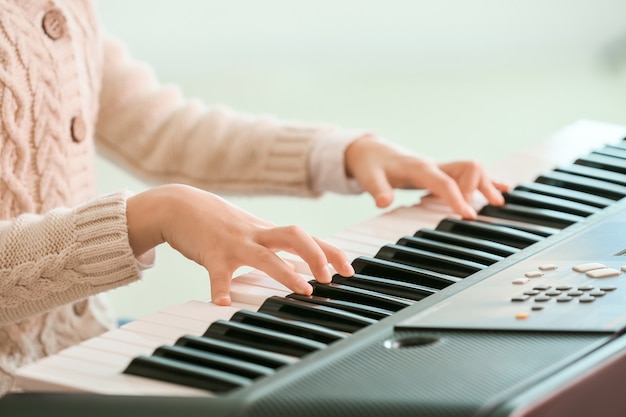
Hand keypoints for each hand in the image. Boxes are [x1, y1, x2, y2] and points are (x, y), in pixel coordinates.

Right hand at [126, 184, 354, 305]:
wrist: (180, 205)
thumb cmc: (220, 222)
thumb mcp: (251, 231)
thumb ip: (273, 245)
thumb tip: (297, 264)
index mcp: (268, 231)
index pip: (308, 237)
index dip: (331, 252)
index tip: (349, 271)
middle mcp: (257, 234)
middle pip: (294, 236)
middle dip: (317, 254)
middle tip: (329, 278)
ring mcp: (235, 243)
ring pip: (265, 256)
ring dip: (286, 273)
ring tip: (303, 291)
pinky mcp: (211, 253)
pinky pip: (217, 273)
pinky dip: (220, 288)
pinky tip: (222, 304)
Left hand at [344, 134, 508, 217]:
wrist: (370, 150)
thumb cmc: (370, 165)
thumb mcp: (369, 178)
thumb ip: (377, 190)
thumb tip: (383, 203)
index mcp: (419, 167)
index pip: (444, 182)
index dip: (457, 198)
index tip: (468, 215)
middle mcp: (434, 165)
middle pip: (468, 168)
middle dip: (478, 187)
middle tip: (474, 212)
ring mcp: (439, 167)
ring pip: (472, 169)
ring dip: (486, 184)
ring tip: (498, 202)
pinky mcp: (440, 171)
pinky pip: (467, 175)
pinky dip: (484, 182)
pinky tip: (501, 190)